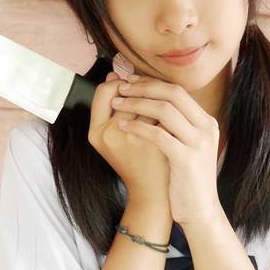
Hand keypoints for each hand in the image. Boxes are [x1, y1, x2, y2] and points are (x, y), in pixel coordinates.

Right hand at [87, 71, 170, 206]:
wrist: (154, 195)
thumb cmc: (137, 163)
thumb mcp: (117, 136)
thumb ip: (115, 107)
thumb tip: (115, 74)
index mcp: (95, 133)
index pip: (103, 92)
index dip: (120, 85)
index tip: (132, 88)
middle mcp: (109, 135)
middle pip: (126, 93)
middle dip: (141, 90)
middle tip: (150, 97)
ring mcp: (132, 138)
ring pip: (147, 101)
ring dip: (157, 99)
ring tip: (163, 109)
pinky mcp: (154, 142)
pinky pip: (163, 113)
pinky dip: (170, 113)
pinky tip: (174, 120)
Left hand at [110, 75, 221, 225]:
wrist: (200, 211)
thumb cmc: (186, 180)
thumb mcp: (185, 147)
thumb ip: (172, 126)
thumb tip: (145, 101)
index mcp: (206, 122)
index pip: (177, 90)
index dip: (151, 82)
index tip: (129, 81)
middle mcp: (206, 128)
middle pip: (173, 93)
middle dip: (143, 86)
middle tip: (121, 87)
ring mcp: (198, 142)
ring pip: (165, 110)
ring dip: (136, 103)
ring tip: (116, 103)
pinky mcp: (187, 159)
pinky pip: (158, 134)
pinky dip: (137, 127)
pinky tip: (121, 126)